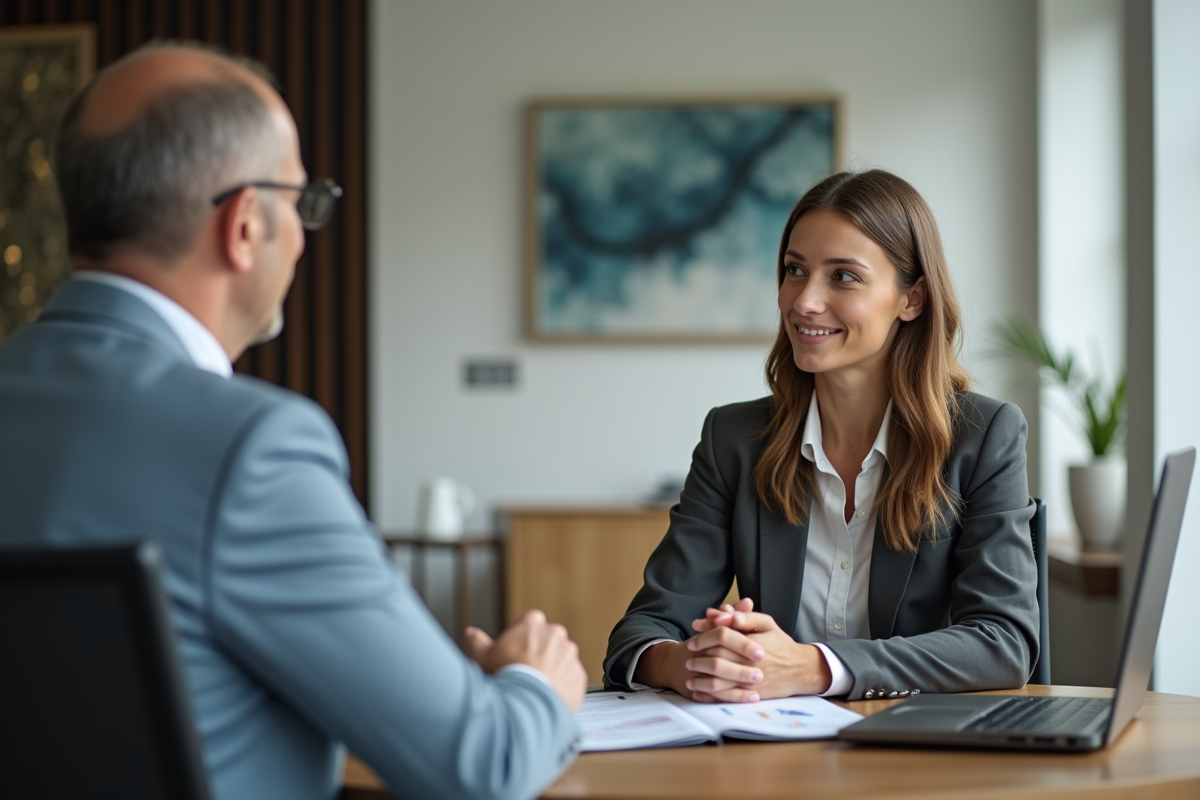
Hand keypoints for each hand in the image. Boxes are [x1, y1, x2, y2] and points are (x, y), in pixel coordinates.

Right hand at [463, 610, 586, 711]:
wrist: (525, 704)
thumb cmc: (504, 677)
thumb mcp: (482, 656)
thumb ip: (477, 641)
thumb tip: (470, 633)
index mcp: (532, 624)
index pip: (531, 621)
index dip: (522, 636)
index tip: (516, 649)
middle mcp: (555, 635)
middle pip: (548, 638)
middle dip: (539, 650)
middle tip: (525, 669)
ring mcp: (569, 655)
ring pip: (561, 658)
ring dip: (552, 667)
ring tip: (536, 685)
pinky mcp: (578, 676)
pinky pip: (570, 678)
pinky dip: (562, 685)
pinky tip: (546, 695)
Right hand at [632, 598, 766, 701]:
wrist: (676, 665)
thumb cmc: (704, 643)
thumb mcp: (720, 624)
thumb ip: (735, 614)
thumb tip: (748, 602)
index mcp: (705, 636)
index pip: (722, 635)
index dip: (742, 644)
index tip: (761, 652)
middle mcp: (698, 655)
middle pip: (718, 660)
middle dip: (741, 668)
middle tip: (762, 672)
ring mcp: (696, 675)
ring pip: (716, 681)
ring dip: (738, 685)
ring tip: (758, 687)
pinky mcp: (699, 691)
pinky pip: (716, 697)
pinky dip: (735, 698)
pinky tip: (753, 697)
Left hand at [685, 600, 831, 701]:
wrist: (800, 669)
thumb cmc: (780, 643)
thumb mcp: (766, 623)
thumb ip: (744, 616)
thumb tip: (722, 612)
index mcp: (753, 642)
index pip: (722, 636)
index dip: (705, 636)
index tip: (693, 639)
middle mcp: (751, 662)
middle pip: (717, 659)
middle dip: (699, 659)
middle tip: (688, 659)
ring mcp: (751, 681)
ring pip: (719, 682)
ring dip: (701, 680)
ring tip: (689, 677)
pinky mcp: (752, 695)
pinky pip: (726, 698)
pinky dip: (710, 696)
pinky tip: (699, 693)